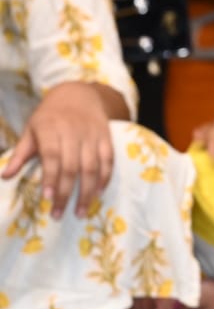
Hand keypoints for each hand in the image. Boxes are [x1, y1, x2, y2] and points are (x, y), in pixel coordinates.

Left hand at [0, 82, 115, 218]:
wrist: (79, 94)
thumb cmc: (50, 116)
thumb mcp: (31, 130)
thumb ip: (20, 153)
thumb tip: (5, 176)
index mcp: (51, 128)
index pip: (52, 156)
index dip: (51, 178)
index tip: (48, 198)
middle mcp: (74, 132)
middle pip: (72, 167)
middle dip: (66, 193)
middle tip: (59, 214)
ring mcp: (93, 135)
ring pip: (92, 168)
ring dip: (87, 192)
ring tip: (81, 212)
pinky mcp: (107, 139)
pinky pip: (108, 161)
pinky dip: (104, 179)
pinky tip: (98, 193)